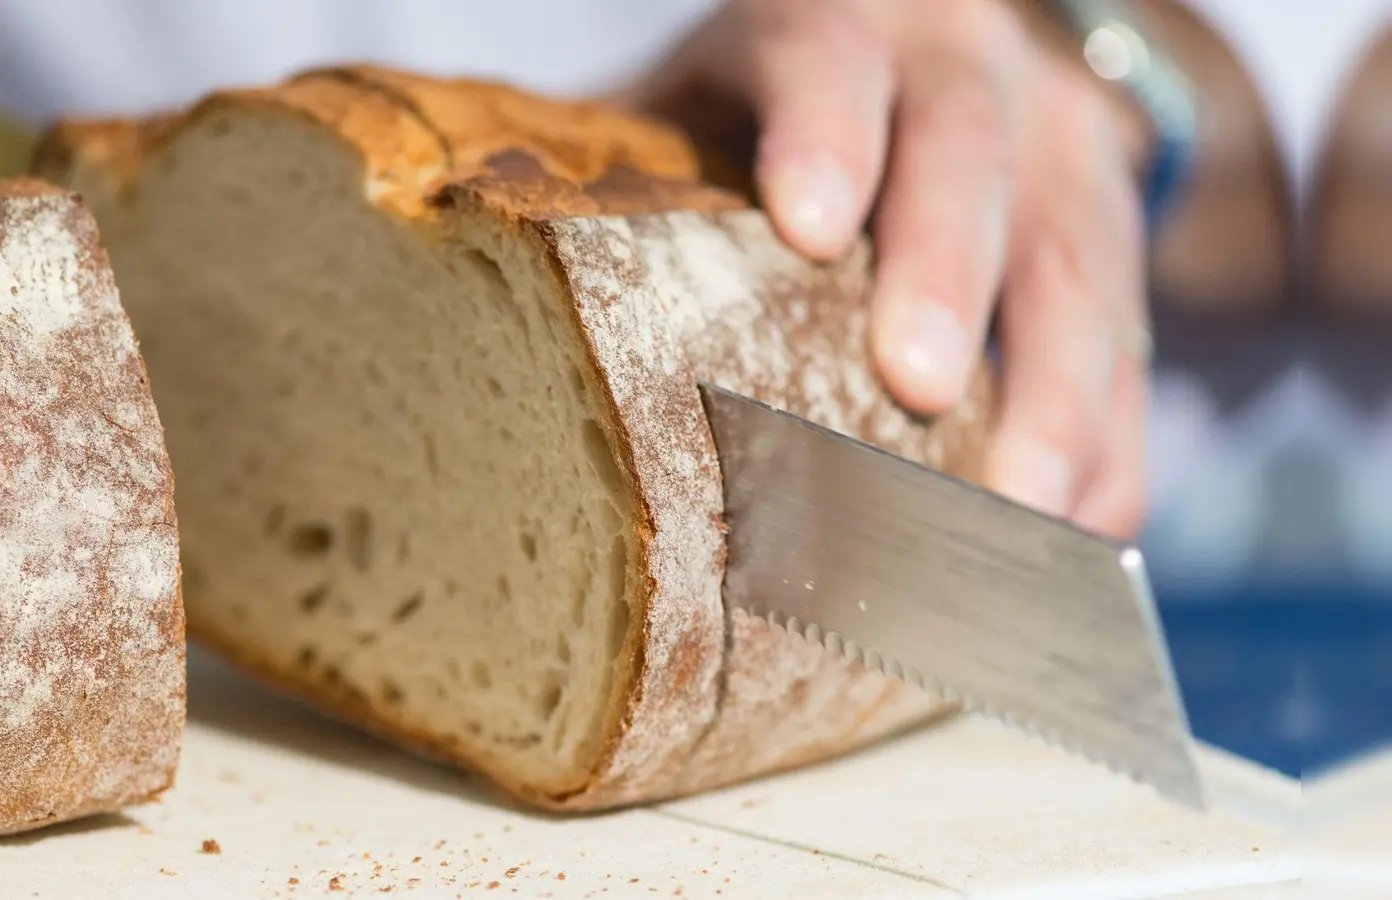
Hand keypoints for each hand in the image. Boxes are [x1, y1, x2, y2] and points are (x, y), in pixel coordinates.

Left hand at [631, 0, 1152, 538]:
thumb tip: (508, 311)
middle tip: (918, 387)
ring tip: (1020, 507)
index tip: (803, 227)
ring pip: (1081, 252)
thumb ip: (633, 178)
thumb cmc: (764, 119)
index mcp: (837, 21)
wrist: (927, 66)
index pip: (826, 56)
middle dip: (947, 269)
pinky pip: (1135, 338)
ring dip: (1059, 386)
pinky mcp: (1115, 231)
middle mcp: (963, 68)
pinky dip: (1116, 442)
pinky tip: (1082, 536)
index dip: (823, 133)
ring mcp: (1058, 146)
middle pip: (969, 152)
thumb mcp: (696, 111)